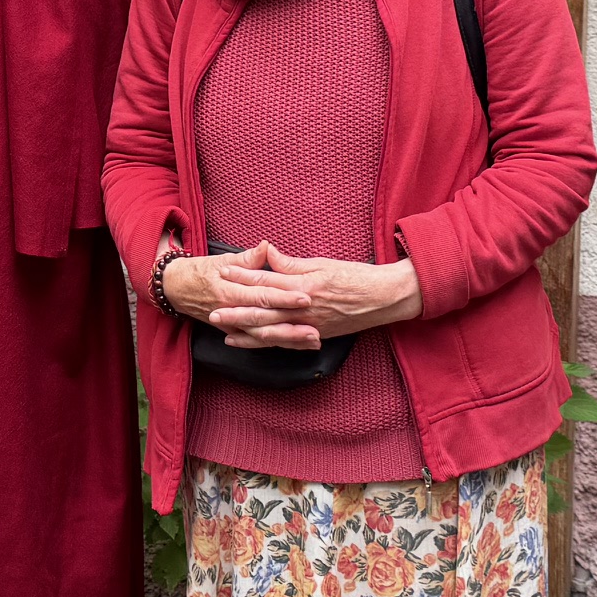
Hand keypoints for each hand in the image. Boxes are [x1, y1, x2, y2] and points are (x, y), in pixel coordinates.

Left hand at [177, 241, 422, 351]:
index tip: (223, 271)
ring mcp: (309, 324)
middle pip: (264, 309)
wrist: (384, 298)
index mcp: (304, 284)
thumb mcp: (322, 263)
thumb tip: (266, 253)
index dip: (243, 275)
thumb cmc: (355, 276)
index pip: (267, 279)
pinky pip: (286, 341)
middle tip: (212, 310)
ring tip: (224, 331)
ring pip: (272, 330)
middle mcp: (304, 307)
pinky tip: (253, 342)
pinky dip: (267, 343)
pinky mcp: (316, 335)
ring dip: (247, 331)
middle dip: (236, 310)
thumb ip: (292, 263)